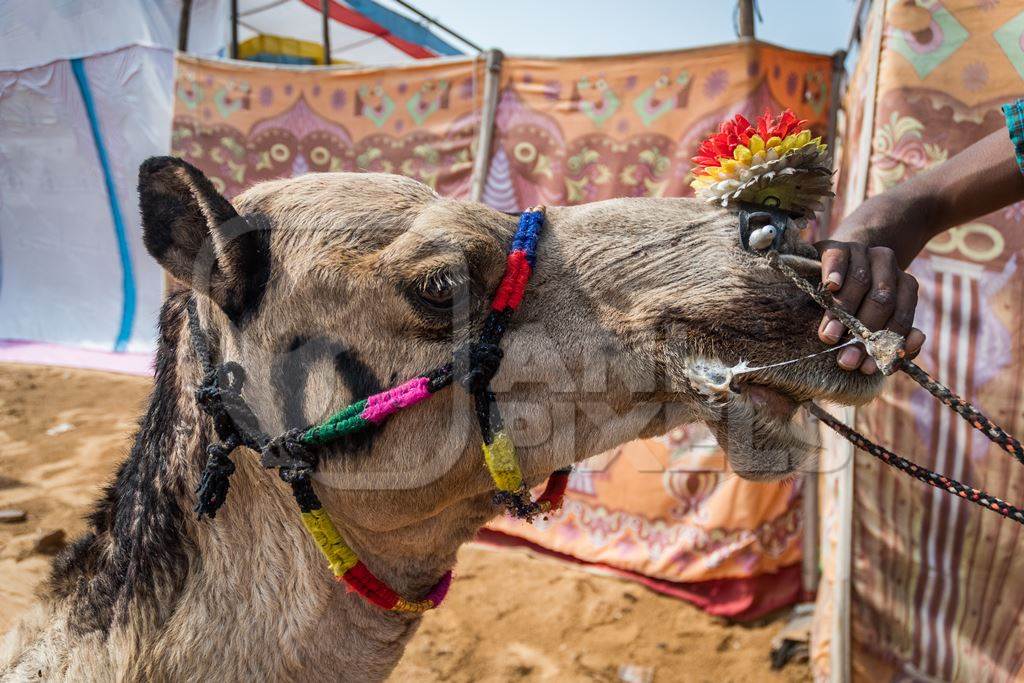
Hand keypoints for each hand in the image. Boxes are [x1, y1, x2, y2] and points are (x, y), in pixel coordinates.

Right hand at [814, 239, 924, 373]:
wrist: (835, 266)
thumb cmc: (855, 305)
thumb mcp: (876, 324)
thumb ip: (898, 338)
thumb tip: (918, 338)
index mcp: (904, 285)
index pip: (900, 315)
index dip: (885, 343)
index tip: (865, 368)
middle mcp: (888, 265)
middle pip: (882, 298)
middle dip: (863, 332)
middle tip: (845, 359)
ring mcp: (862, 252)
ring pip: (861, 280)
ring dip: (844, 312)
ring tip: (829, 335)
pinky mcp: (837, 246)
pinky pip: (839, 258)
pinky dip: (835, 272)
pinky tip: (830, 287)